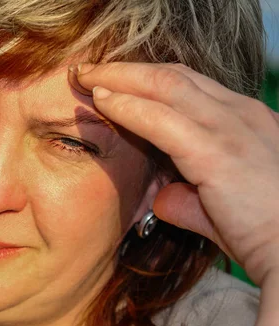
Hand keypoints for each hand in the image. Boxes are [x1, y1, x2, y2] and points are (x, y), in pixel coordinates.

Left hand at [74, 62, 278, 285]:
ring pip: (165, 86)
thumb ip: (190, 198)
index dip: (147, 80)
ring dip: (120, 78)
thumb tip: (165, 198)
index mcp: (245, 121)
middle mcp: (240, 114)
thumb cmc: (264, 234)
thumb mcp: (222, 207)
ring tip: (85, 76)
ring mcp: (230, 129)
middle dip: (127, 70)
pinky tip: (102, 103)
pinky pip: (160, 120)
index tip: (112, 82)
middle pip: (174, 76)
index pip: (189, 85)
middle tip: (90, 69)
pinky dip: (127, 107)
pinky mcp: (216, 152)